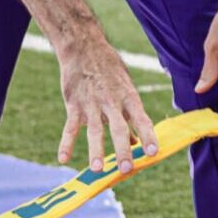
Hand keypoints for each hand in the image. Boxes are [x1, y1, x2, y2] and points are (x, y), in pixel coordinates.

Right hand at [54, 31, 159, 173]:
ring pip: (94, 130)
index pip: (141, 119)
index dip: (148, 136)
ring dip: (96, 151)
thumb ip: (129, 115)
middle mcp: (112, 102)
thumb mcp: (125, 88)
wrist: (84, 48)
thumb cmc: (110, 70)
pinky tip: (63, 158)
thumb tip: (137, 141)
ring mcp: (92, 104)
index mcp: (129, 97)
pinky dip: (66, 143)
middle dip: (123, 149)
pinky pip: (70, 127)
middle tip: (126, 169)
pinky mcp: (74, 105)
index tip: (154, 153)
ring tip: (98, 169)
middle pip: (118, 128)